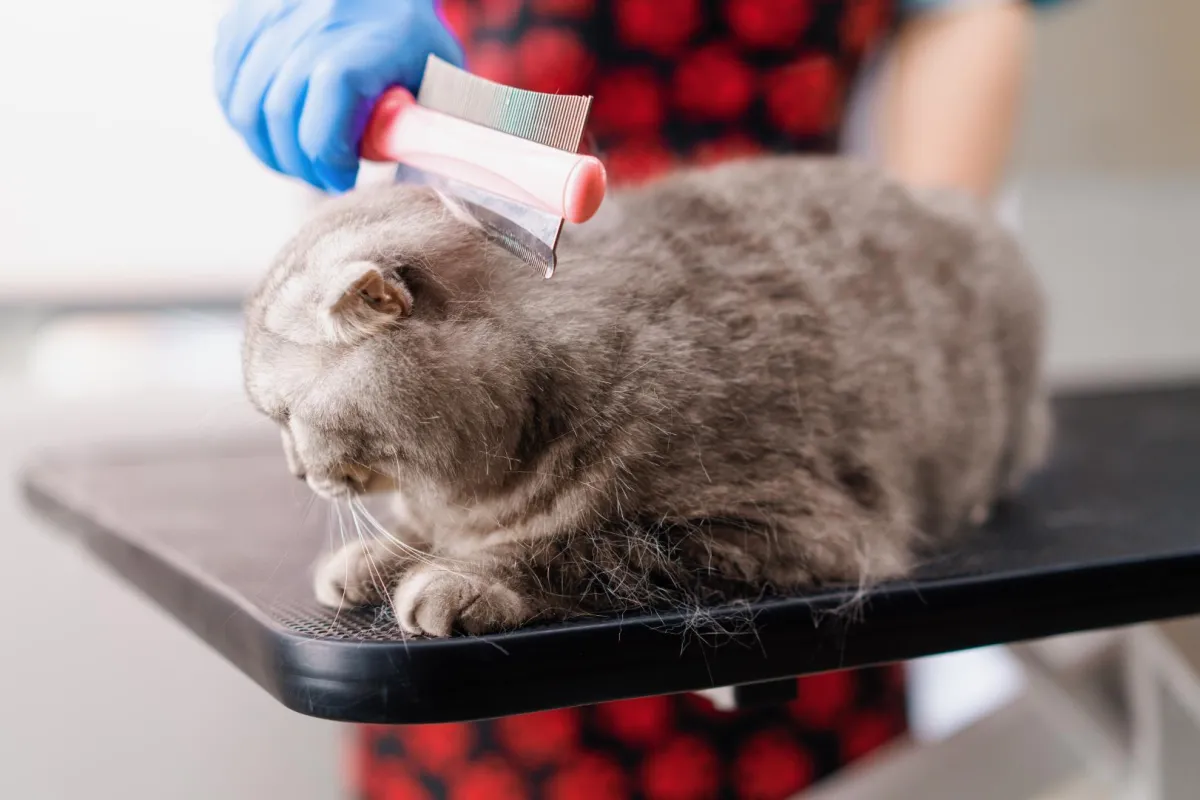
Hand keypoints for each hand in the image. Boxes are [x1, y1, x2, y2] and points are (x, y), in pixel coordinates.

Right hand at [214, 0, 462, 191]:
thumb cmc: (409, 35)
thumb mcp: (435, 75)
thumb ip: (420, 124)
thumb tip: (396, 166)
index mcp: (364, 43)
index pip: (323, 119)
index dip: (327, 160)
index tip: (343, 178)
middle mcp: (311, 21)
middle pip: (280, 115)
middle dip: (299, 164)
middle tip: (321, 176)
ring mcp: (270, 13)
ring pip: (244, 105)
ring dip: (267, 148)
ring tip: (296, 159)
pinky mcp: (243, 14)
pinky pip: (227, 82)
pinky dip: (245, 117)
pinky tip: (272, 129)